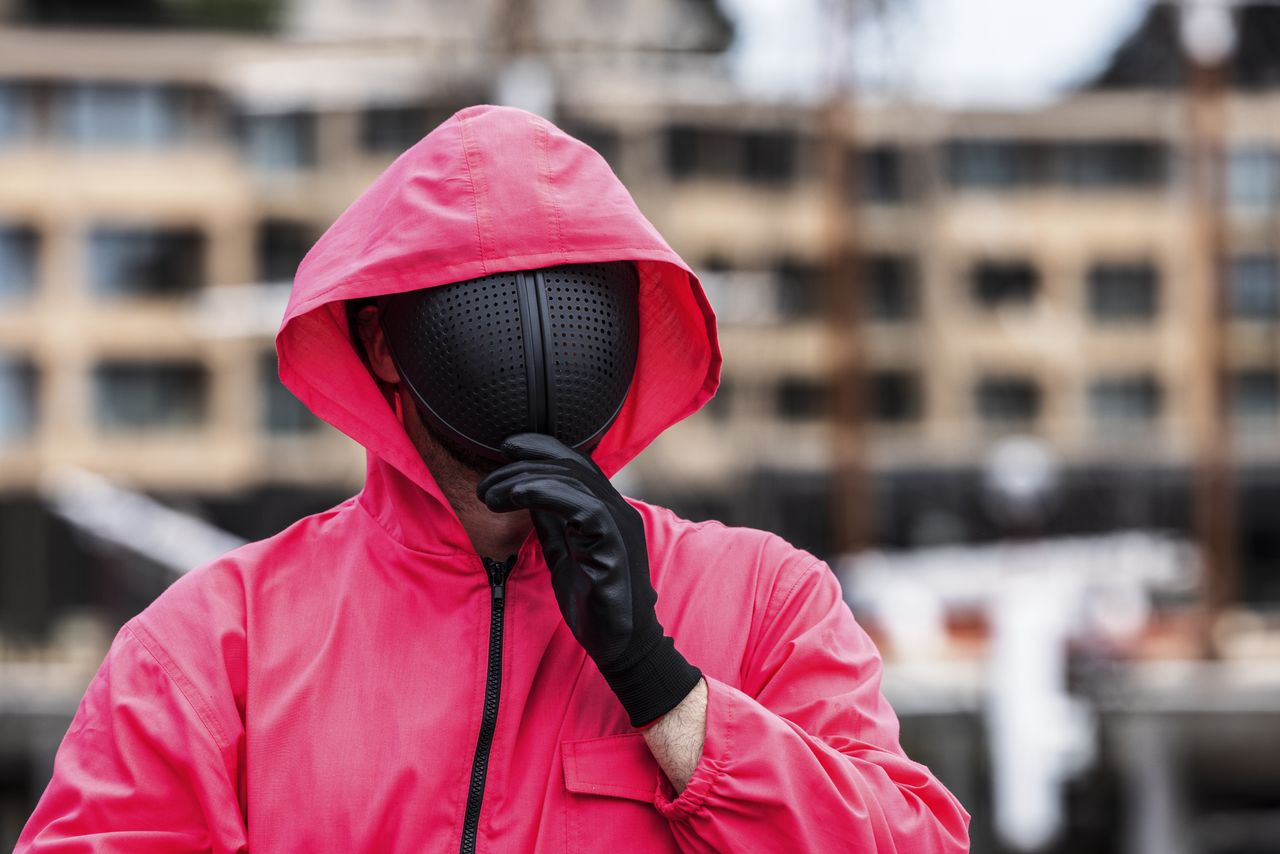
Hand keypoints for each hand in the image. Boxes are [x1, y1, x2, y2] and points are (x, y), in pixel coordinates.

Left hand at [477, 433, 701, 726]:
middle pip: (571, 465)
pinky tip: (516, 496)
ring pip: (572, 479)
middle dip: (524, 463)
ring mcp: (620, 524)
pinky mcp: (615, 543)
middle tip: (486, 480)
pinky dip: (545, 493)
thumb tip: (527, 495)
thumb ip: (551, 523)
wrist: (621, 646)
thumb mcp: (563, 554)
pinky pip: (582, 505)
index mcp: (607, 510)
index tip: (505, 448)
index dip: (541, 449)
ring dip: (524, 479)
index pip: (575, 464)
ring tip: (490, 493)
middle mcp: (618, 509)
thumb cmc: (593, 602)